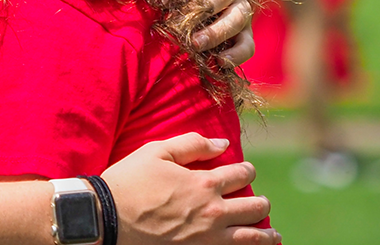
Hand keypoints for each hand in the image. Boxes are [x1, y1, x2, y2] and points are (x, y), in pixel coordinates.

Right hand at [103, 133, 277, 244]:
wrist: (106, 219)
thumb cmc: (129, 182)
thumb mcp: (157, 151)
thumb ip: (192, 144)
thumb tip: (222, 144)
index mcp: (204, 183)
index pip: (242, 175)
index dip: (247, 171)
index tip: (246, 172)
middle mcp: (213, 212)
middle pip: (254, 207)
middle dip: (261, 203)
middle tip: (261, 203)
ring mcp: (208, 239)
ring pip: (252, 238)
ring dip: (267, 234)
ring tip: (273, 234)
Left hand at [179, 0, 254, 66]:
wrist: (201, 13)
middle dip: (202, 9)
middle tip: (180, 23)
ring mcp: (241, 11)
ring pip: (237, 19)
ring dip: (216, 32)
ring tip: (195, 44)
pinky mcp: (246, 35)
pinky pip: (247, 46)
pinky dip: (236, 55)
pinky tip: (219, 62)